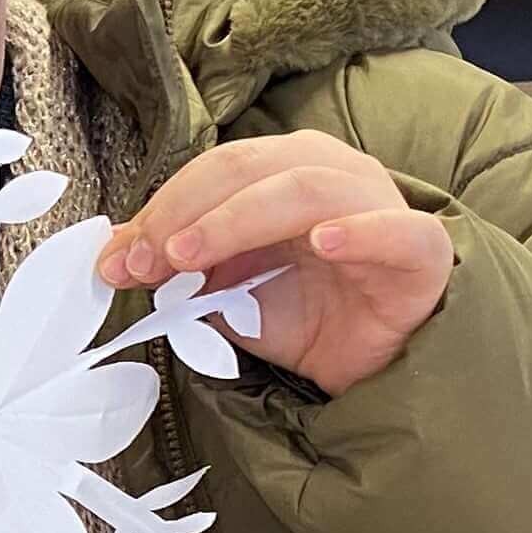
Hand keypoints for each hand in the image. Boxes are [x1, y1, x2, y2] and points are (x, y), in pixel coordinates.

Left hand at [95, 129, 453, 395]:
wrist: (373, 364)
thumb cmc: (304, 312)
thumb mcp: (224, 292)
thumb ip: (177, 267)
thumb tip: (111, 256)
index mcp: (283, 169)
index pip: (214, 171)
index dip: (164, 208)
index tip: (120, 260)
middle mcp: (331, 173)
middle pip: (252, 168)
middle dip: (189, 212)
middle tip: (148, 260)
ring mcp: (379, 206)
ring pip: (308, 189)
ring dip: (240, 219)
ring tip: (193, 254)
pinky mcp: (420, 253)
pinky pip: (398, 231)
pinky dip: (361, 231)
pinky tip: (324, 242)